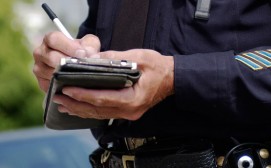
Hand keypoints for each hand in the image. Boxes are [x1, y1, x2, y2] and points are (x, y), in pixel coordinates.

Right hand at [32, 32, 99, 91]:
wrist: (77, 64)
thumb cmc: (82, 50)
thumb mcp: (89, 44)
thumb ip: (91, 45)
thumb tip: (92, 55)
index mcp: (50, 39)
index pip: (54, 39)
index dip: (68, 46)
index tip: (82, 53)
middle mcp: (40, 53)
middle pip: (51, 58)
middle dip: (69, 63)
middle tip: (83, 67)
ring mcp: (39, 69)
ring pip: (51, 73)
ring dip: (66, 76)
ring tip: (81, 76)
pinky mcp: (42, 83)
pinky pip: (51, 86)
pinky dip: (64, 87)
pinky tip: (75, 86)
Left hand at [53, 49, 173, 120]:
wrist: (172, 78)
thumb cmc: (158, 68)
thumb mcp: (139, 57)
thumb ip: (115, 58)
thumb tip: (93, 59)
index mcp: (133, 98)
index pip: (102, 98)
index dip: (83, 94)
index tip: (67, 89)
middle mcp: (130, 110)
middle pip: (98, 109)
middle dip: (76, 103)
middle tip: (58, 97)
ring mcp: (129, 113)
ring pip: (100, 114)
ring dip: (80, 109)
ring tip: (62, 104)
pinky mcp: (128, 111)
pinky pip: (106, 113)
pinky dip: (91, 110)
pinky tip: (79, 108)